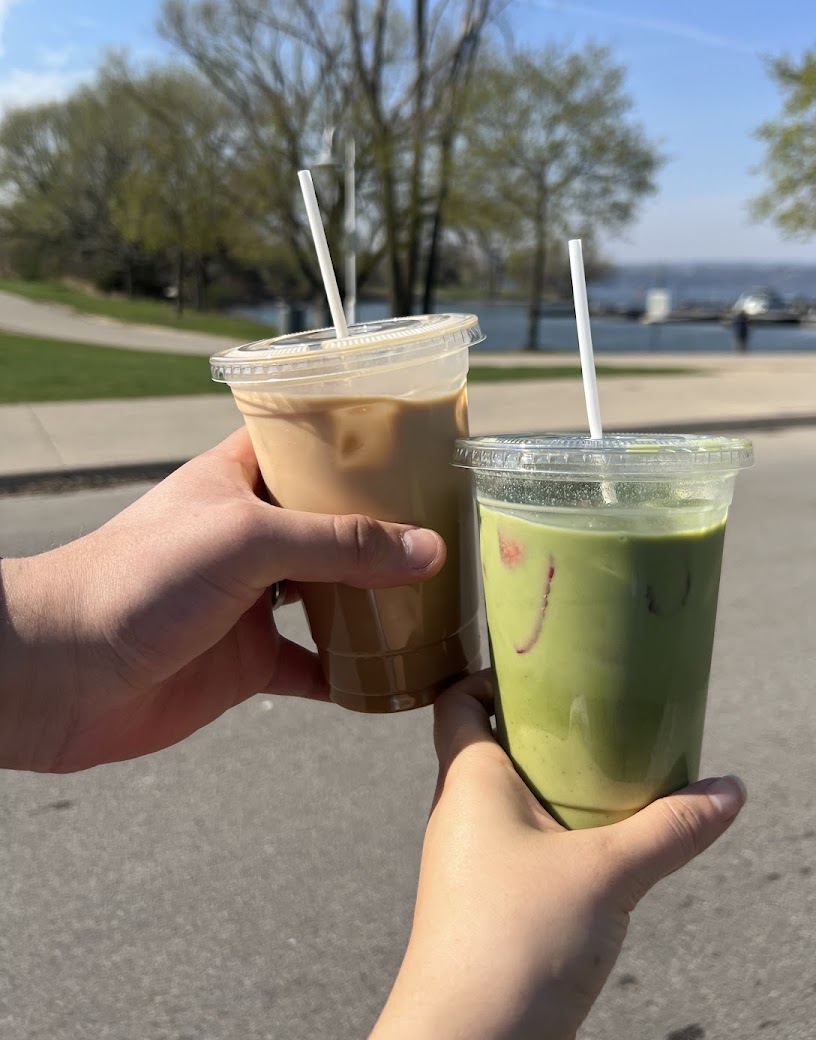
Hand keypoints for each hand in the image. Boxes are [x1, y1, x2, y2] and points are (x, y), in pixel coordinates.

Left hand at [0, 430, 443, 772]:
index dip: (360, 443)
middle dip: (387, 530)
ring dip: (378, 601)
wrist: (58, 677)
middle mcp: (251, 535)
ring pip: (332, 595)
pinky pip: (315, 666)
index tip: (422, 445)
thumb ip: (338, 545)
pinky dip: (353, 674)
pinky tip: (396, 678)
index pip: (309, 445)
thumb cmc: (135, 580)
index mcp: (240, 480)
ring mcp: (251, 601)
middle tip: (452, 529)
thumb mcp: (246, 541)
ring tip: (441, 599)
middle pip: (332, 524)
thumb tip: (429, 550)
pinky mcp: (247, 662)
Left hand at [373, 674, 745, 1039]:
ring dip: (557, 787)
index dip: (489, 674)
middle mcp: (460, 813)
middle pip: (493, 745)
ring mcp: (470, 862)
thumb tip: (730, 789)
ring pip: (511, 801)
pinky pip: (522, 847)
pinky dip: (559, 836)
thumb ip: (670, 830)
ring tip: (615, 778)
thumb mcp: (608, 875)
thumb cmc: (516, 940)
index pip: (457, 699)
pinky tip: (604, 850)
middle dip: (545, 730)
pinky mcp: (487, 905)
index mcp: (469, 779)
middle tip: (602, 718)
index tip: (542, 668)